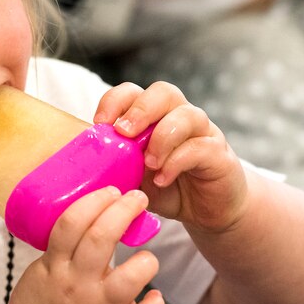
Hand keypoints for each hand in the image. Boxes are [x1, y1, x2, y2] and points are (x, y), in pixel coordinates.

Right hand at [7, 187, 164, 303]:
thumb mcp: (40, 271)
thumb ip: (62, 247)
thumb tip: (90, 211)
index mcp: (56, 266)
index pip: (72, 223)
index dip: (94, 200)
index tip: (111, 190)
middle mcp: (78, 285)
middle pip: (101, 238)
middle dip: (124, 211)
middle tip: (138, 198)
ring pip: (130, 278)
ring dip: (145, 260)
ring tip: (147, 255)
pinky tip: (154, 296)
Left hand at [94, 81, 248, 234]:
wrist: (207, 211)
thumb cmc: (166, 187)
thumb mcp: (134, 176)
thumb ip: (116, 164)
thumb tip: (84, 163)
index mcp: (154, 116)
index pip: (133, 92)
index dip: (115, 101)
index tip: (99, 124)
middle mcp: (180, 116)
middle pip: (164, 92)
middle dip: (140, 110)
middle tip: (124, 134)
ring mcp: (203, 132)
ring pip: (187, 115)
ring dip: (162, 137)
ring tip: (148, 163)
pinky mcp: (218, 154)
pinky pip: (200, 147)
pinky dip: (177, 162)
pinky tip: (163, 179)